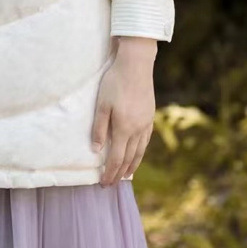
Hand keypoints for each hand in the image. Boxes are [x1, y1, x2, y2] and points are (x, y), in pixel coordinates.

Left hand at [91, 37, 156, 185]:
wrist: (136, 65)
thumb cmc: (115, 82)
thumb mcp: (101, 104)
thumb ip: (99, 128)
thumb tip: (96, 150)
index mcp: (124, 128)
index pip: (116, 158)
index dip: (110, 173)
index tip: (104, 183)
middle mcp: (137, 129)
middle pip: (129, 158)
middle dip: (120, 173)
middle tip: (113, 183)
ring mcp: (146, 123)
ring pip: (140, 151)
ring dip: (132, 165)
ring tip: (126, 175)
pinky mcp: (150, 116)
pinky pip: (145, 140)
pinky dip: (140, 151)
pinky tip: (137, 153)